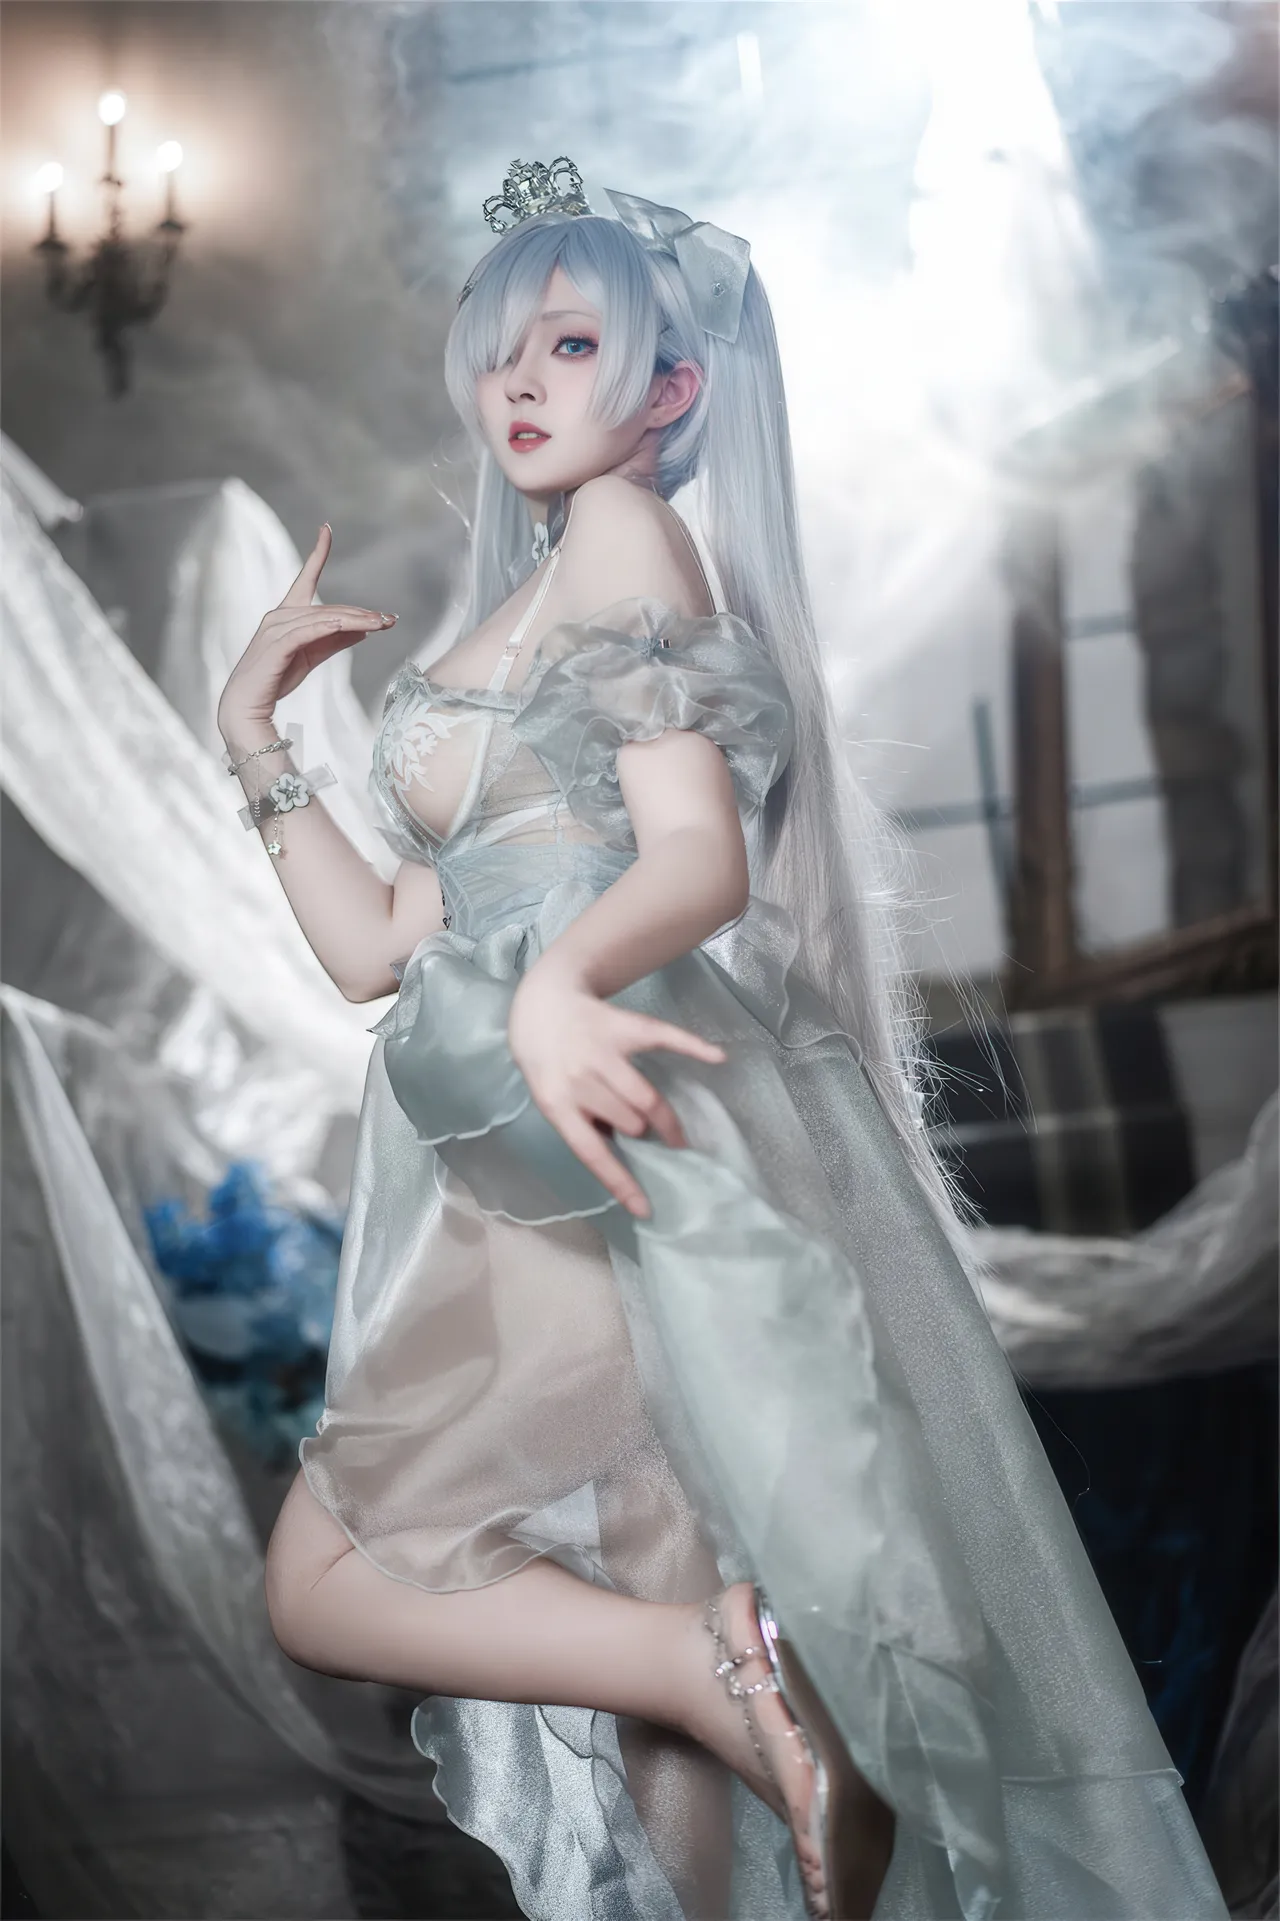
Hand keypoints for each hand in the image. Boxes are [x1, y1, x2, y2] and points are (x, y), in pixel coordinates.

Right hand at [216, 523, 396, 738]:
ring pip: (324, 618)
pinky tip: (352, 627)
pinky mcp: (277, 644)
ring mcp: (276, 627)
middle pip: (329, 608)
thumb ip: (335, 640)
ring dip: (356, 621)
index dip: (317, 553)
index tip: (326, 529)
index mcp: (287, 613)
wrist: (248, 704)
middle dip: (361, 613)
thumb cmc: (277, 677)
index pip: (305, 577)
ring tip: (381, 625)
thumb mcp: (312, 655)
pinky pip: (309, 631)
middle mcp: (280, 614)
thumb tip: (363, 630)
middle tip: (390, 619)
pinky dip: (331, 627)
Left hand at [507, 966, 725, 1217]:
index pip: (593, 1153)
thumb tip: (626, 1152)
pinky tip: (717, 1059)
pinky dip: (694, 1048)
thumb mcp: (553, 1100)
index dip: (622, 1182)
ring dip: (658, 1115)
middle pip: (630, 1122)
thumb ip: (585, 1125)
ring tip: (659, 1120)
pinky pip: (665, 1038)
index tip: (646, 1208)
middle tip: (644, 1131)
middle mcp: (579, 1078)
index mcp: (556, 1104)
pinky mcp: (625, 1025)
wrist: (540, 1007)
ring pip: (646, 1097)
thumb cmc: (549, 1065)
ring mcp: (604, 1050)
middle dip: (641, 1131)